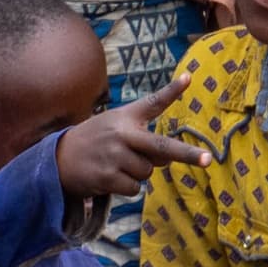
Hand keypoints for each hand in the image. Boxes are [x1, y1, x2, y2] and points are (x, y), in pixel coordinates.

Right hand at [59, 73, 211, 200]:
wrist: (60, 158)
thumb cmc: (97, 140)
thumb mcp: (117, 125)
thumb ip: (145, 137)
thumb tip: (169, 160)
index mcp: (126, 116)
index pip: (153, 101)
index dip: (172, 90)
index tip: (189, 78)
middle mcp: (122, 134)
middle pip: (161, 146)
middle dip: (186, 154)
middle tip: (208, 160)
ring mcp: (115, 156)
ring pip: (147, 172)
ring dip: (138, 172)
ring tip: (116, 163)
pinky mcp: (107, 176)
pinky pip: (135, 188)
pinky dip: (127, 186)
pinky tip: (110, 175)